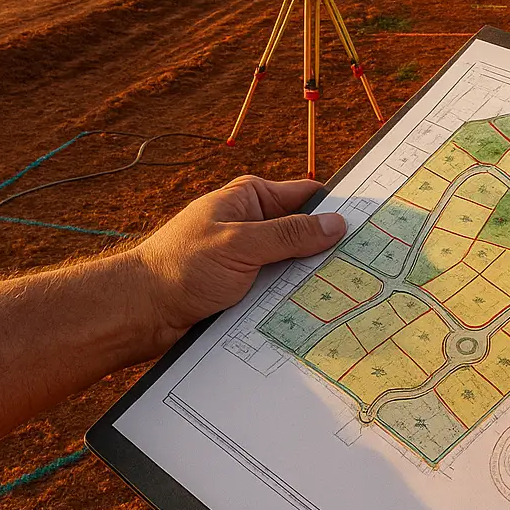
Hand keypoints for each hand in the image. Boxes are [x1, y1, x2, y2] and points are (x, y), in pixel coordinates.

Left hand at [130, 175, 345, 347]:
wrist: (140, 313)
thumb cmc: (180, 268)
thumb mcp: (240, 245)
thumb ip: (289, 235)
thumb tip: (336, 223)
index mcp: (251, 198)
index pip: (306, 195)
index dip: (336, 207)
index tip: (369, 222)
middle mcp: (253, 224)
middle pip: (306, 233)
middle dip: (329, 248)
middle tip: (366, 264)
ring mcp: (251, 257)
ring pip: (296, 265)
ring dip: (311, 278)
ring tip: (348, 292)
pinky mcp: (247, 287)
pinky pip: (281, 289)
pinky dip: (294, 298)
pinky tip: (316, 311)